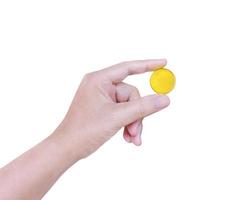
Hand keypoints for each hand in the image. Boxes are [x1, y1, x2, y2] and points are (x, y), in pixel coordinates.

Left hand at [54, 59, 169, 158]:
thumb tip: (165, 98)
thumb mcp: (117, 117)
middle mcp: (100, 86)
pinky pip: (124, 112)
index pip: (127, 68)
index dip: (147, 65)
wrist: (67, 149)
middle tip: (136, 131)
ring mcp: (102, 98)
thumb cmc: (84, 130)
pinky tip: (128, 139)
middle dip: (137, 114)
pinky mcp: (104, 109)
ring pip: (130, 106)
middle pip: (131, 94)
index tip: (164, 63)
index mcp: (98, 80)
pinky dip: (128, 125)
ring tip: (132, 138)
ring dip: (133, 123)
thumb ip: (143, 107)